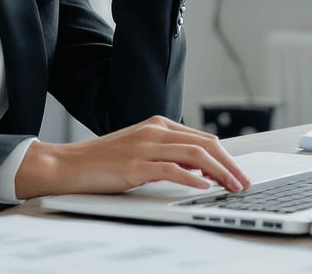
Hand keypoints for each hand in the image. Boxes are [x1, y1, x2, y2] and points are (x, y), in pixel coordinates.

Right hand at [13, 116, 251, 198]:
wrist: (68, 165)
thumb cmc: (103, 161)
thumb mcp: (141, 152)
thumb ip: (169, 155)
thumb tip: (200, 168)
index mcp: (157, 125)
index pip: (203, 137)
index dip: (226, 156)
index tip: (239, 174)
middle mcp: (154, 131)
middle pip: (205, 143)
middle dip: (230, 164)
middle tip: (244, 183)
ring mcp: (144, 146)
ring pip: (195, 154)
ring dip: (220, 172)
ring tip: (232, 187)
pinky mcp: (135, 165)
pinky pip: (171, 169)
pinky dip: (192, 178)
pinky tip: (204, 187)